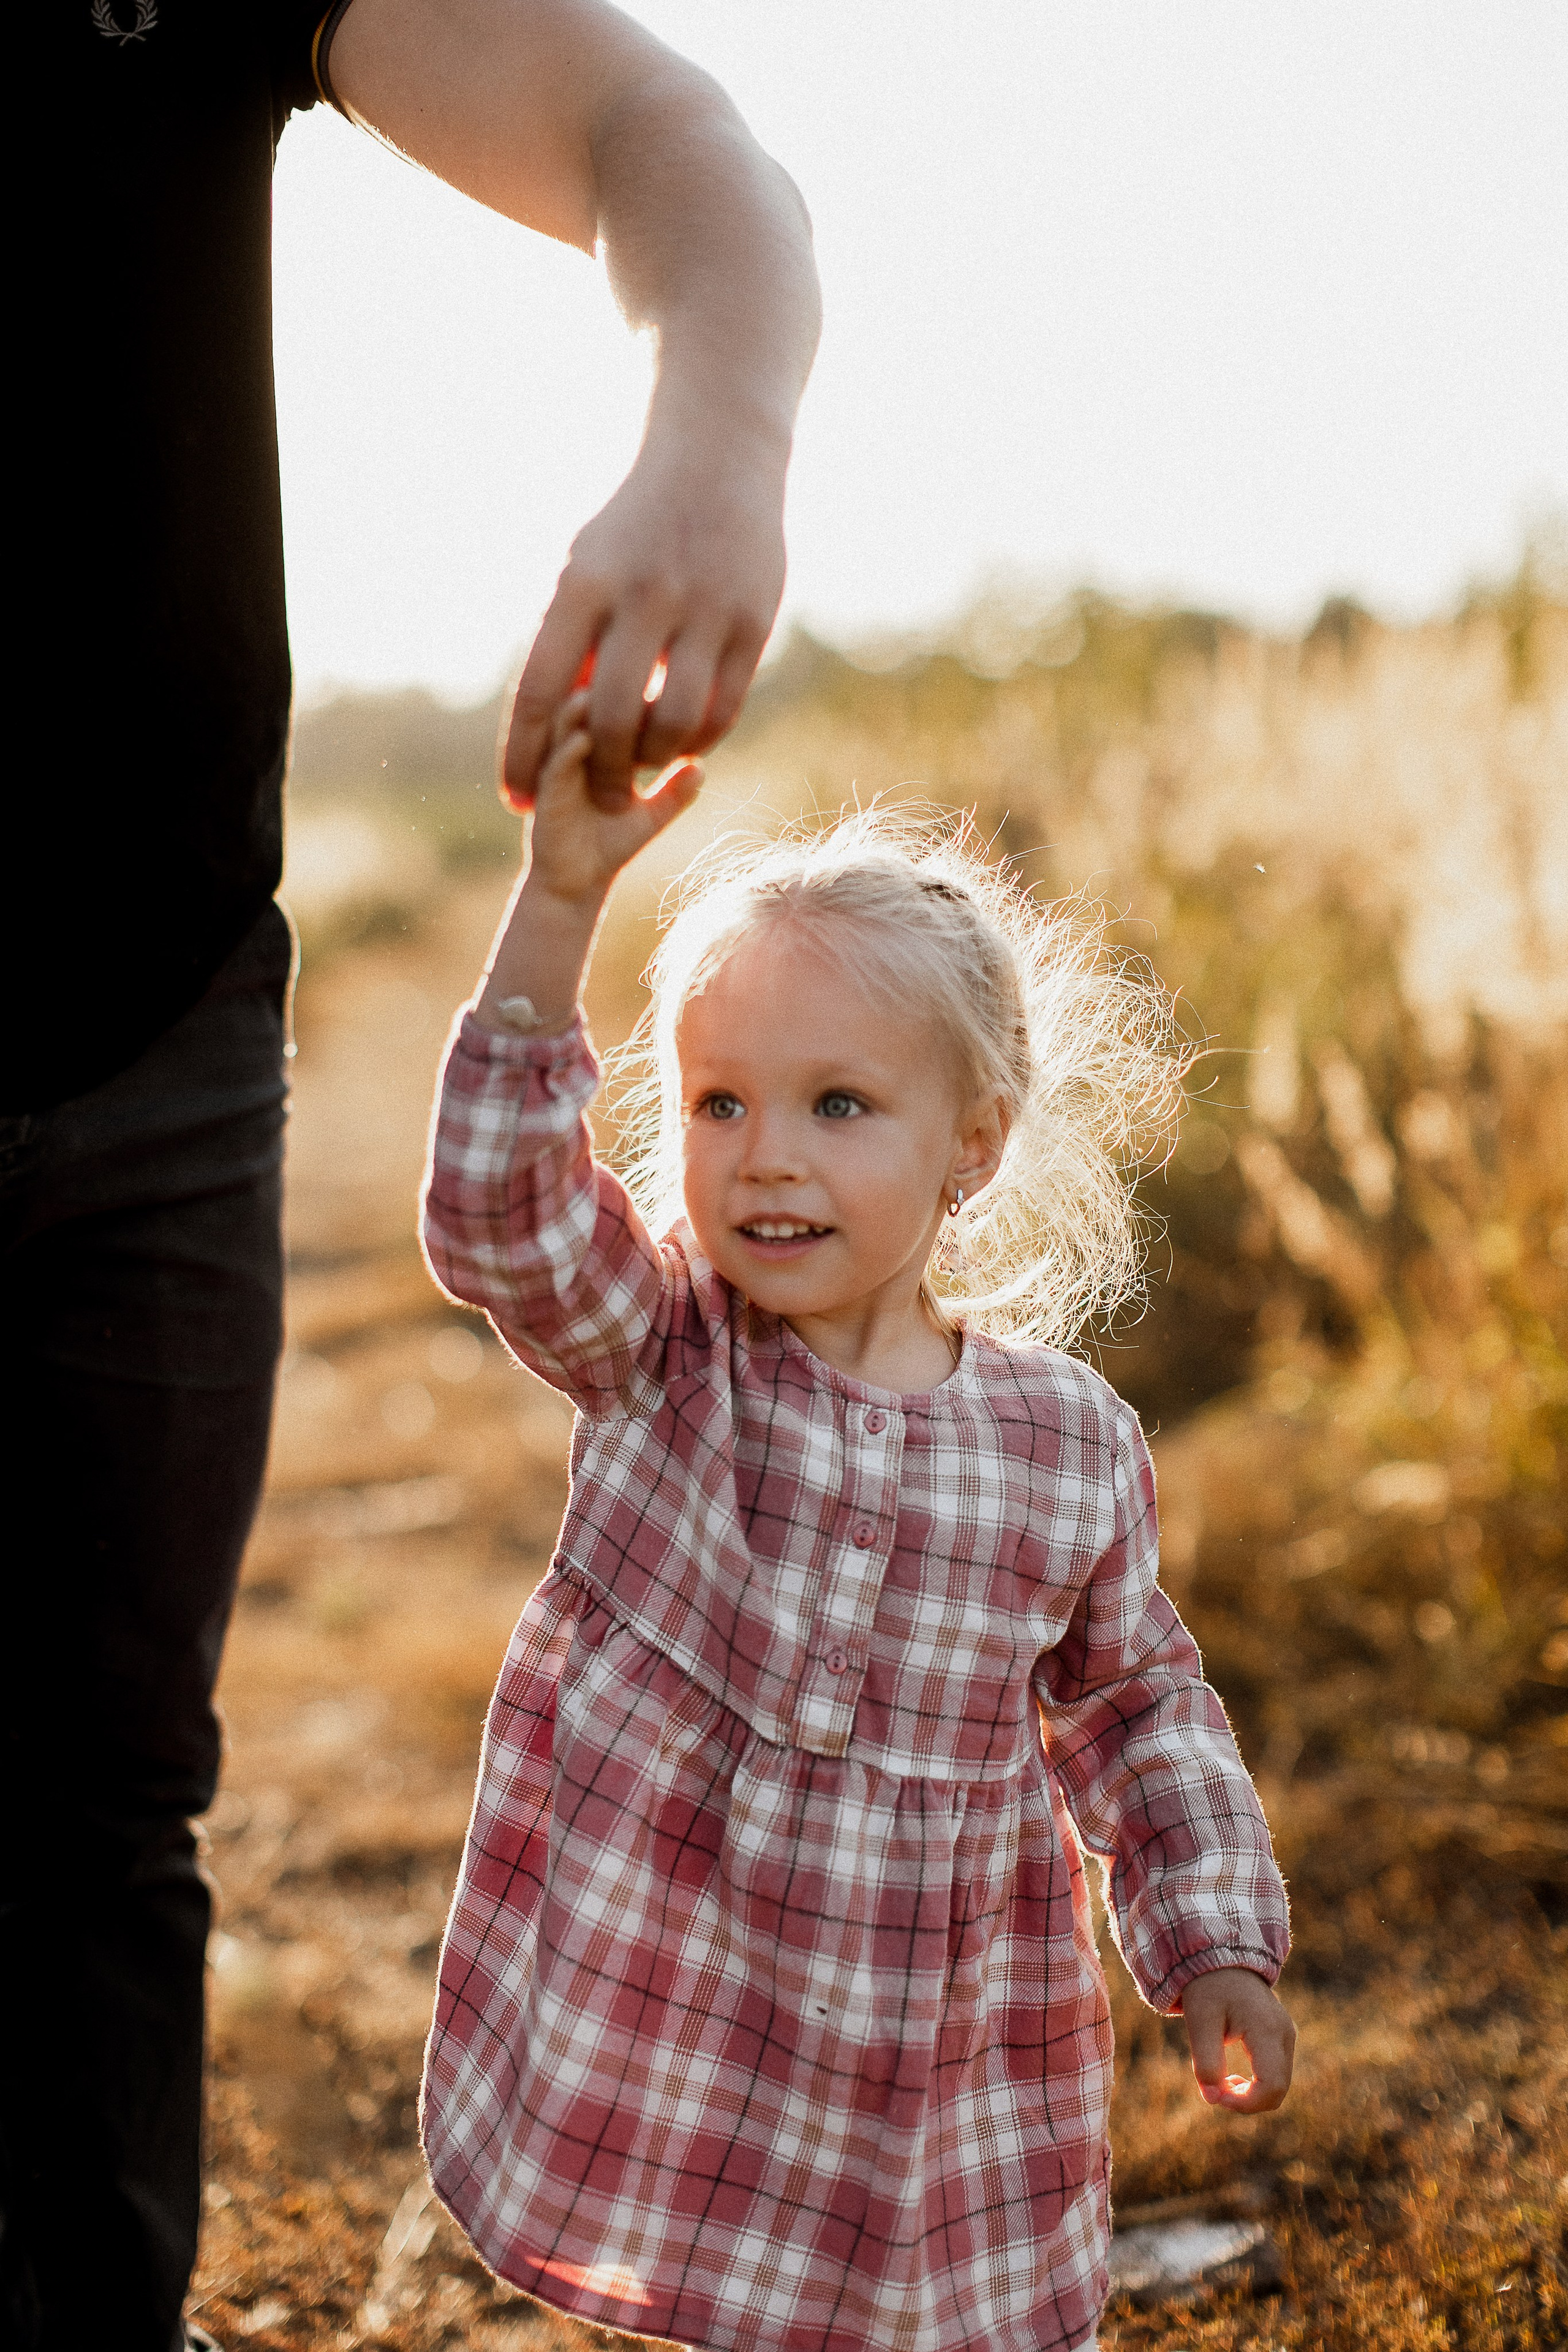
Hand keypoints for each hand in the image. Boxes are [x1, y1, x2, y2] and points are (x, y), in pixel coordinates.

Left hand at [501, 422, 786, 812]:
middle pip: (612, 720)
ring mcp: (703, 608)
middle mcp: (642, 595)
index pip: (540, 689)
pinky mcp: (753, 621)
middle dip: (601, 776)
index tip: (516, 802)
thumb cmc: (634, 528)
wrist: (718, 459)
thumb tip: (555, 729)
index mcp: (582, 582)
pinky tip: (685, 741)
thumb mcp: (586, 569)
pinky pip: (722, 710)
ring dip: (654, 760)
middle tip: (601, 798)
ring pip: (673, 724)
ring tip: (645, 763)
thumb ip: (570, 644)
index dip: (523, 756)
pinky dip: (699, 740)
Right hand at [525, 689, 703, 905]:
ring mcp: (556, 768)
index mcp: (596, 747)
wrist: (576, 885)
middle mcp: (572, 749)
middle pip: (584, 706)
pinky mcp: (545, 794)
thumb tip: (701, 767)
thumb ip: (675, 792)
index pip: (610, 707)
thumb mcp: (651, 816)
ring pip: (564, 728)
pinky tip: (584, 738)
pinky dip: (568, 749)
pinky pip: (555, 765)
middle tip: (620, 666)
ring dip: (578, 710)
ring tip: (594, 694)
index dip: (628, 688)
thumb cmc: (608, 844)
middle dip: (599, 685)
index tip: (651, 672)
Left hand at [1180, 1967, 1295, 2114]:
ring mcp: (1287, 2035)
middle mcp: (1285, 2034)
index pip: (1272, 2086)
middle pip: (1278, 2090)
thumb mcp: (1199, 2021)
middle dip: (1247, 2101)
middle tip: (1215, 2090)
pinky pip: (1276, 2072)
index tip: (1216, 2097)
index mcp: (1267, 2030)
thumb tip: (1212, 2099)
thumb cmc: (1208, 1987)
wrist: (1221, 1957)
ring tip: (1221, 2080)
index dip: (1246, 2103)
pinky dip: (1256, 2083)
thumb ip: (1206, 2061)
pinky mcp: (1282, 2036)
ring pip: (1279, 2084)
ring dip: (1251, 2093)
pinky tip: (1231, 2074)